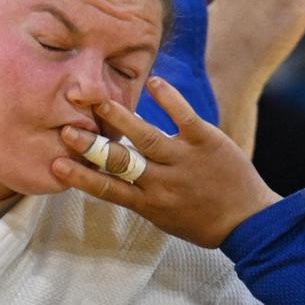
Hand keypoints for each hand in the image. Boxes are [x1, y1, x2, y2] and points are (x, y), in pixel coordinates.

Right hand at [52, 77, 281, 248]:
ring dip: (120, 117)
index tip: (57, 164)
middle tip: (67, 129)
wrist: (248, 221)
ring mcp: (184, 160)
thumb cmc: (201, 222)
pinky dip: (168, 98)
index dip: (81, 177)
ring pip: (146, 136)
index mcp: (148, 203)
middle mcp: (162, 183)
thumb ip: (138, 196)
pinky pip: (183, 116)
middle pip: (120, 162)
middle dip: (92, 146)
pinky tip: (153, 82)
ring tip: (98, 100)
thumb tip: (112, 178)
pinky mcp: (206, 141)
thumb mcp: (163, 218)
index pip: (107, 189)